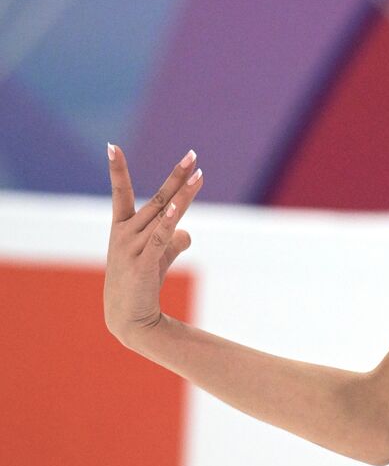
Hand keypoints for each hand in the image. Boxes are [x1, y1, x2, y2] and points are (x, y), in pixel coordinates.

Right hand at [104, 144, 203, 345]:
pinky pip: (160, 238)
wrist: (131, 319)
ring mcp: (133, 248)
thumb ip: (172, 239)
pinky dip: (169, 223)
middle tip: (193, 154)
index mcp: (123, 228)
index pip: (120, 193)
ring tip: (199, 174)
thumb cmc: (141, 283)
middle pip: (157, 199)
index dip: (116, 170)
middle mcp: (125, 233)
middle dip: (176, 176)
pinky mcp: (144, 263)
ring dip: (184, 195)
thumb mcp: (158, 257)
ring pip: (164, 214)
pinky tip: (177, 210)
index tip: (111, 146)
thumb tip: (186, 232)